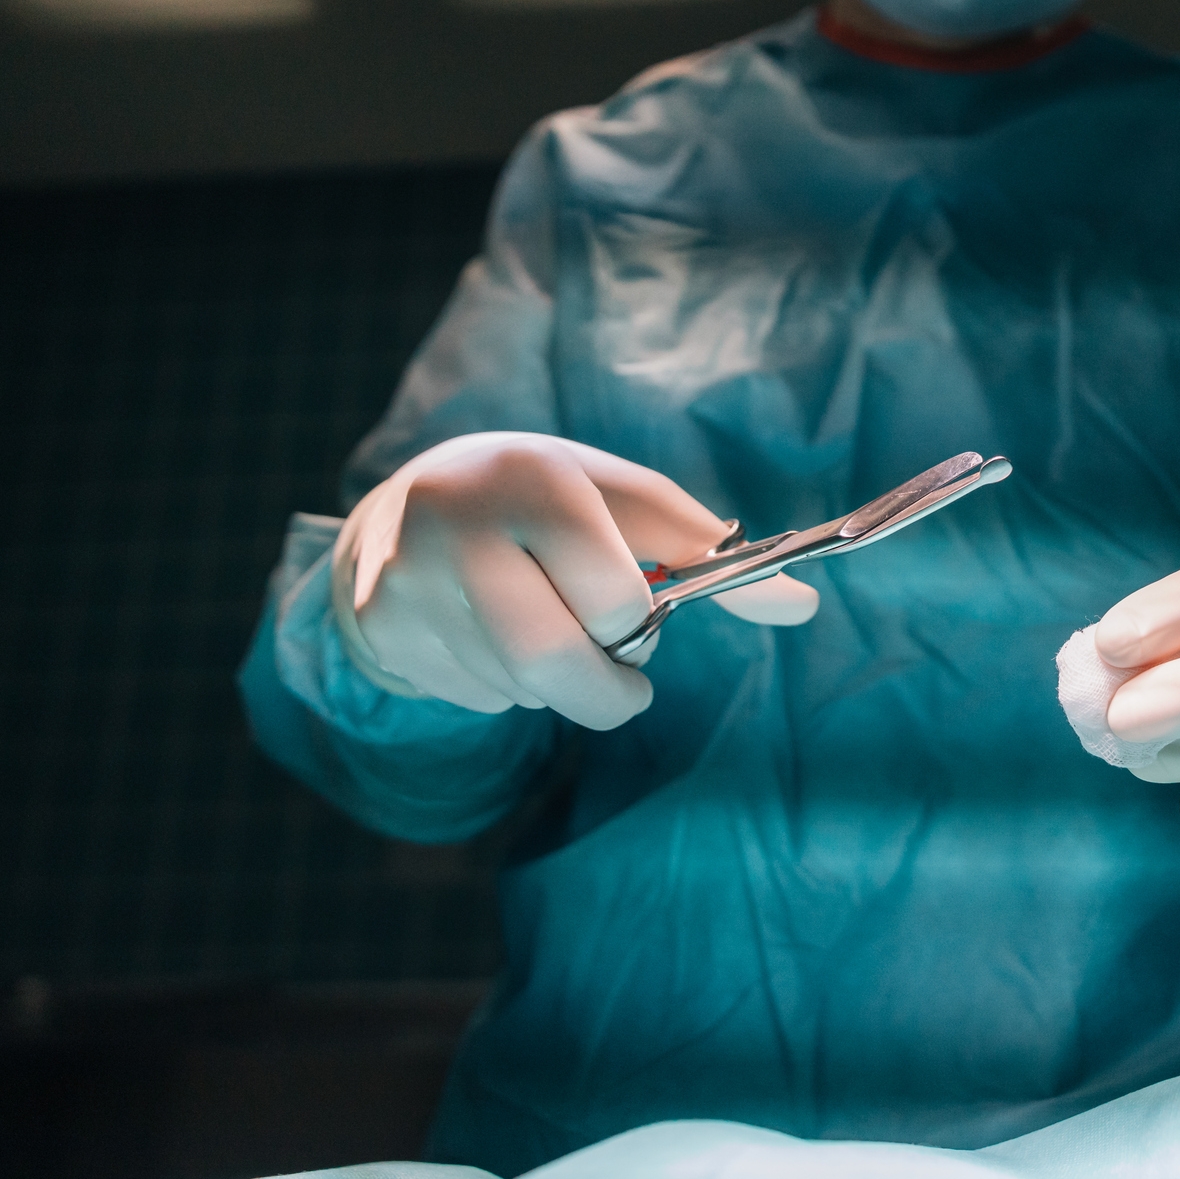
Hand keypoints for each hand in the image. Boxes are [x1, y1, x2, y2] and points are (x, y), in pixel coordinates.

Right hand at [332, 433, 817, 728]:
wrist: (405, 505)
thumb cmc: (546, 501)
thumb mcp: (622, 503)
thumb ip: (707, 551)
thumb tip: (803, 606)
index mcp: (534, 479)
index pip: (613, 596)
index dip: (636, 622)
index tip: (638, 616)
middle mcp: (457, 526)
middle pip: (551, 662)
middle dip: (604, 694)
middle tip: (625, 690)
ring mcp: (408, 582)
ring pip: (515, 689)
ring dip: (551, 687)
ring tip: (541, 630)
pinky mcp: (376, 630)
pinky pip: (470, 699)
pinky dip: (501, 689)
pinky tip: (484, 638)